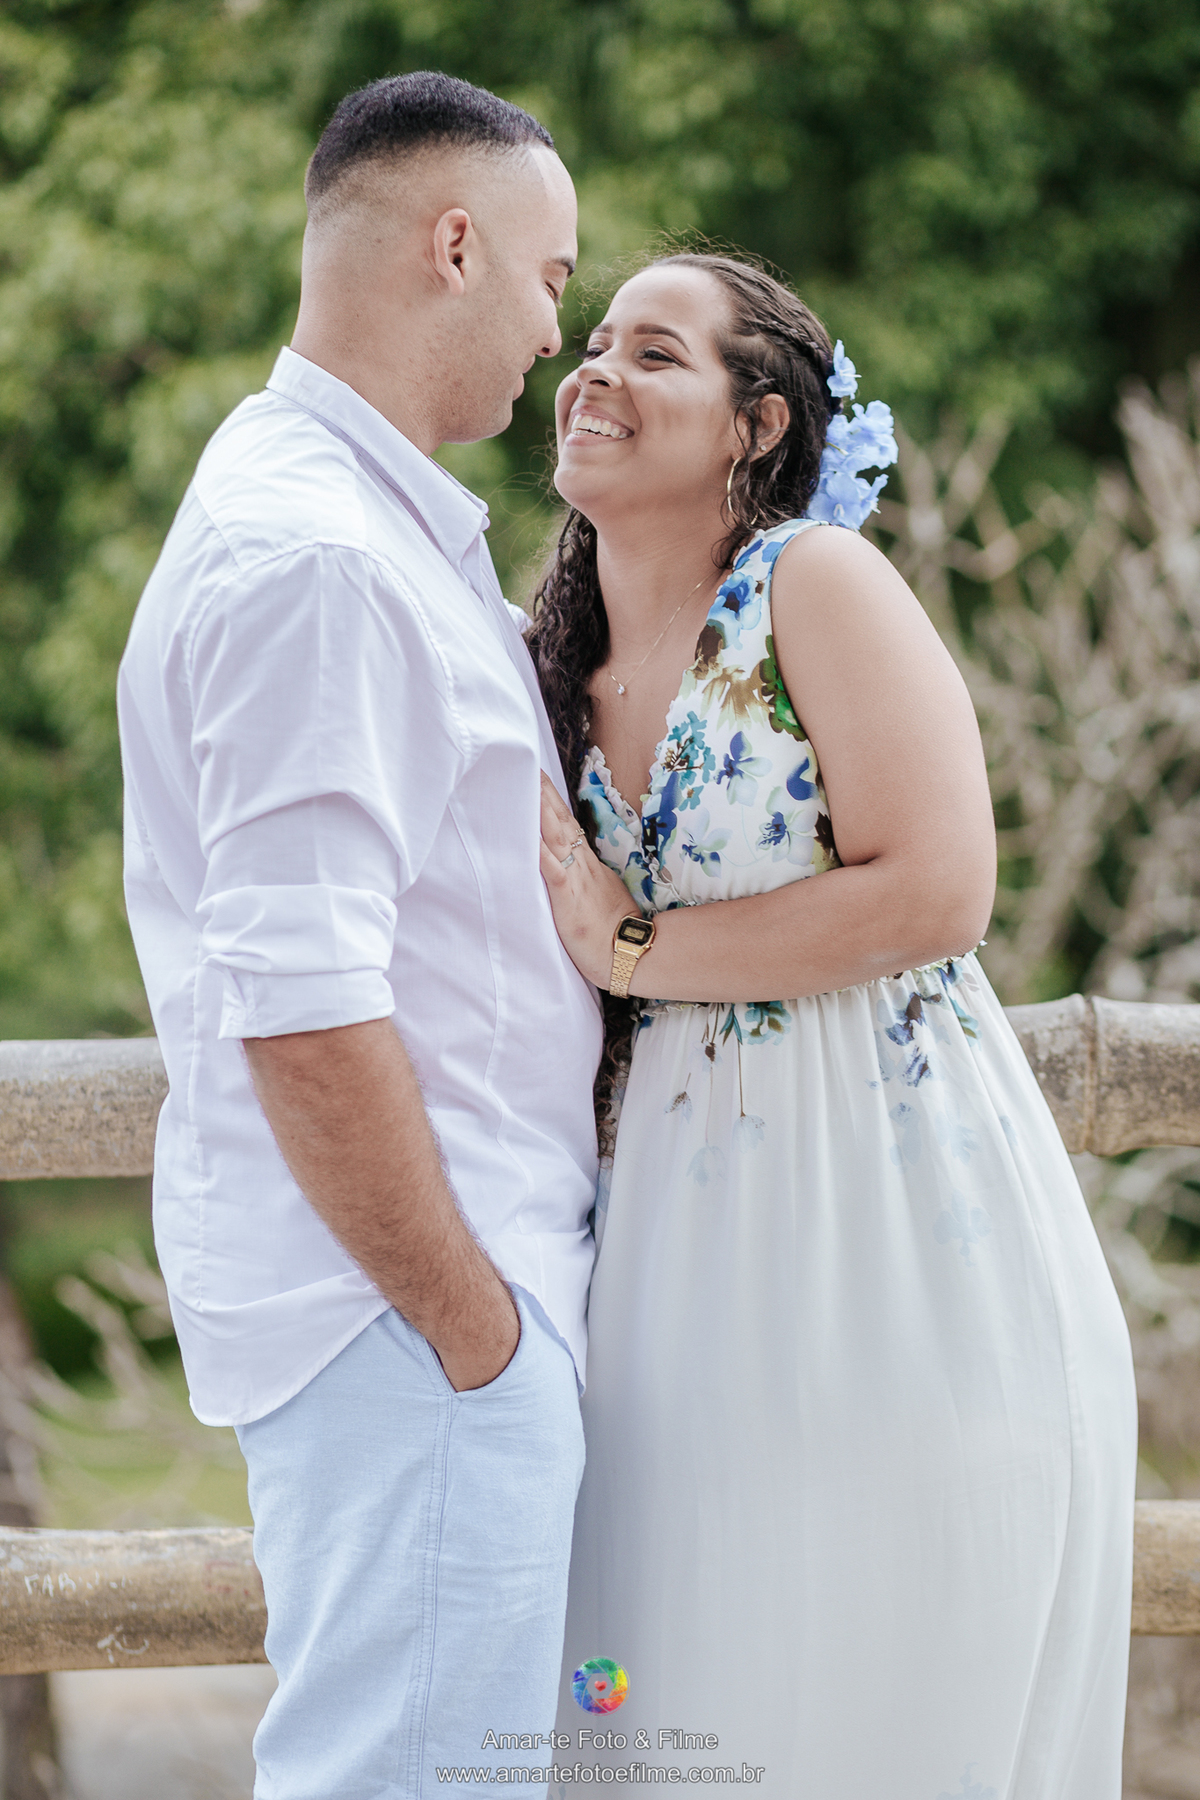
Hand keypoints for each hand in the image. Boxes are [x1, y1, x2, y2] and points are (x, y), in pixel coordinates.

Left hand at [539, 772, 639, 987]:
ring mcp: (577, 880)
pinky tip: (529, 838)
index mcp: (588, 866)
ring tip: (526, 788)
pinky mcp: (569, 899)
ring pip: (557, 839)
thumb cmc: (613, 932)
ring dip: (541, 813)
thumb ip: (585, 878)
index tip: (540, 779)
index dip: (554, 803)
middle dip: (545, 795)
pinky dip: (541, 853)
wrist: (630, 955)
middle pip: (561, 823)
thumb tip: (571, 865)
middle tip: (528, 768)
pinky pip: (553, 871)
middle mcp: (582, 866)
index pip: (568, 826)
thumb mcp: (600, 896)